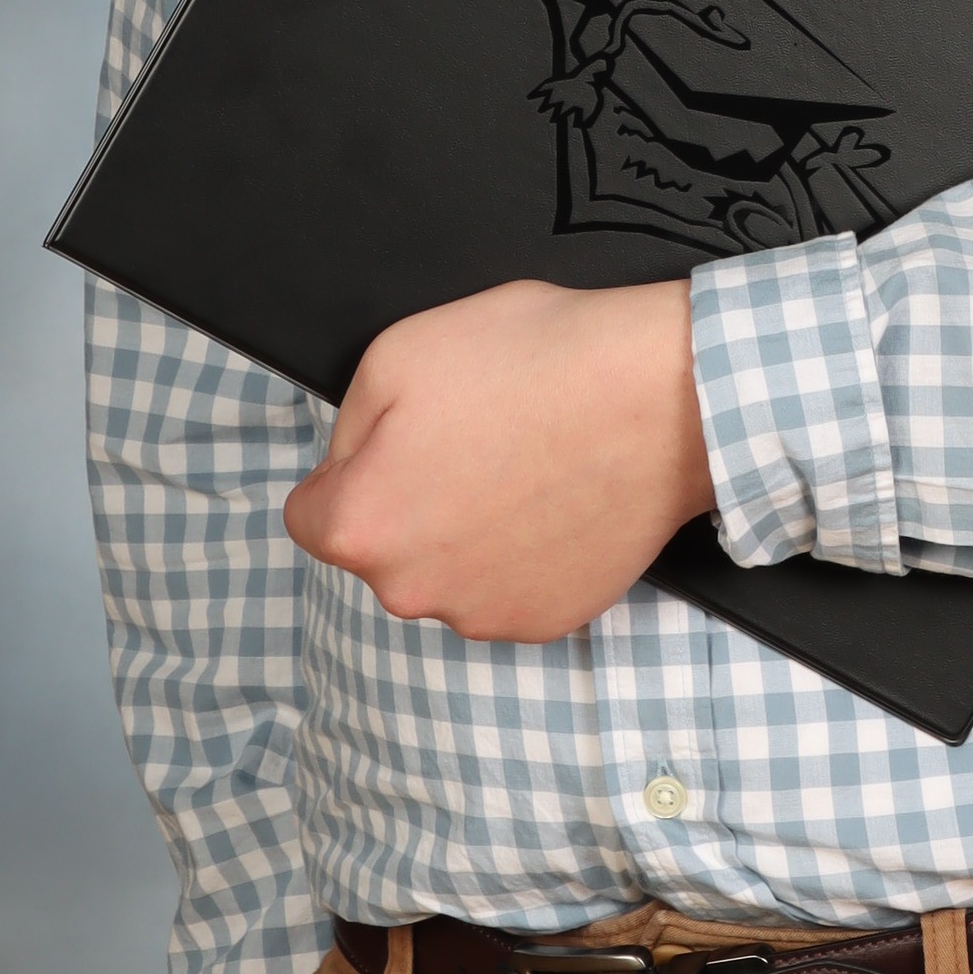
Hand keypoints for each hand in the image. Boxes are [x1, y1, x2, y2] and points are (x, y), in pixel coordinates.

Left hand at [282, 275, 712, 642]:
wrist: (661, 398)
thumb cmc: (535, 364)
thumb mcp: (397, 352)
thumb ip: (348, 426)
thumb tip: (350, 464)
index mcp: (361, 524)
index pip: (311, 514)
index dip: (352, 468)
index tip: (400, 441)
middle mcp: (411, 590)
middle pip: (382, 550)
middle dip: (411, 502)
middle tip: (472, 443)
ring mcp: (483, 615)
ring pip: (446, 575)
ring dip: (466, 535)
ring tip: (522, 468)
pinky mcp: (547, 621)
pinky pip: (509, 590)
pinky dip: (522, 556)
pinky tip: (555, 501)